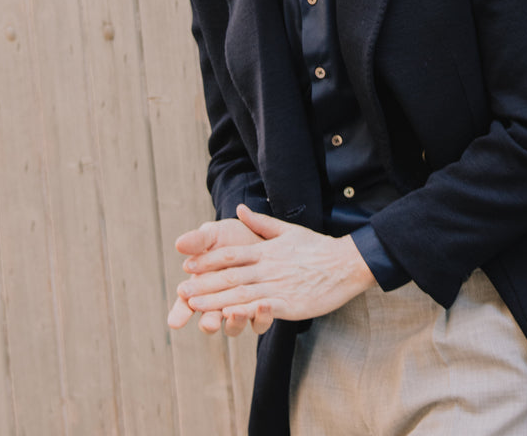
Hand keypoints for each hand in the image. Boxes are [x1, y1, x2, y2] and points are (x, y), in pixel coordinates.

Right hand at [167, 216, 261, 334]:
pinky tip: (264, 305)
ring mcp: (240, 308)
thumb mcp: (215, 234)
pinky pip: (260, 322)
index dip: (180, 314)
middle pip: (209, 322)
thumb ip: (199, 240)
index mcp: (201, 289)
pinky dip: (261, 317)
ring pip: (234, 326)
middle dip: (209, 323)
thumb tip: (179, 244)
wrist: (262, 236)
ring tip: (238, 312)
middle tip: (209, 323)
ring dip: (235, 322)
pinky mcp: (261, 310)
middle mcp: (218, 304)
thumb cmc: (232, 236)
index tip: (175, 322)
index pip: (185, 306)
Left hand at [174, 204, 375, 332]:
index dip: (208, 260)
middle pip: (230, 275)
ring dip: (214, 300)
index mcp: (267, 250)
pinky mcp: (288, 303)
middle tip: (180, 291)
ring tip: (193, 306)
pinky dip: (242, 311)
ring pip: (240, 293)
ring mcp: (277, 286)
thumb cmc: (317, 248)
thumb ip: (261, 222)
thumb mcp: (288, 230)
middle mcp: (268, 267)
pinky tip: (226, 316)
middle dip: (203, 284)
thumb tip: (239, 208)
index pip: (231, 254)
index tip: (187, 265)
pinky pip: (261, 308)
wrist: (346, 264)